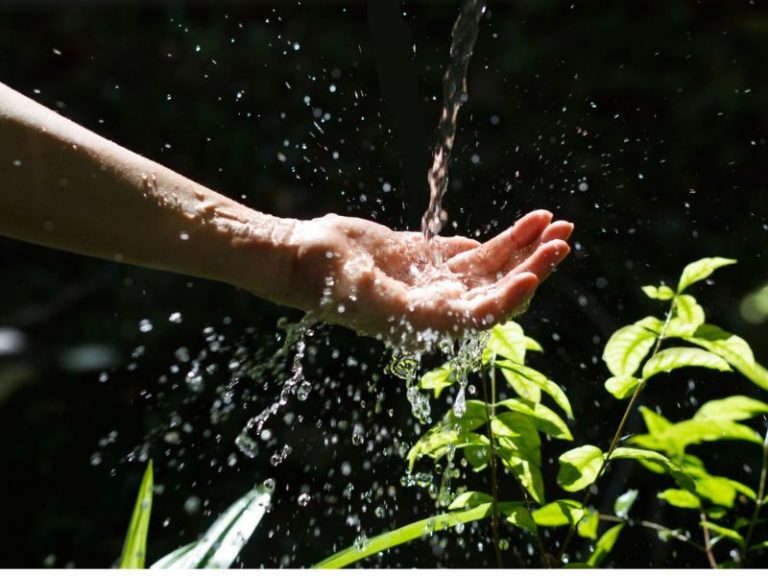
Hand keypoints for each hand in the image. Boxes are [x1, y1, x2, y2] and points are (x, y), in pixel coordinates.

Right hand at [289, 210, 572, 343]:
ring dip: (523, 246)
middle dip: (533, 264)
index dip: (512, 296)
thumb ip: (417, 308)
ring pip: (491, 265)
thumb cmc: (330, 281)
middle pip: (498, 286)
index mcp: (428, 322)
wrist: (303, 256)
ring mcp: (435, 280)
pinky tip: (525, 225)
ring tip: (555, 221)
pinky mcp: (427, 258)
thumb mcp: (373, 296)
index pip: (483, 314)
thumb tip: (464, 311)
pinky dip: (499, 238)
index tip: (535, 273)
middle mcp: (438, 305)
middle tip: (564, 237)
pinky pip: (471, 249)